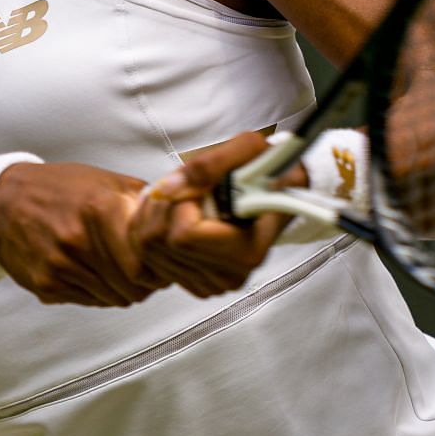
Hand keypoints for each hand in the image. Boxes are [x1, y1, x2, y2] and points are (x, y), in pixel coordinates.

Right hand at [0, 162, 170, 306]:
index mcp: (99, 210)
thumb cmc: (59, 189)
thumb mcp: (104, 181)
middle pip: (132, 286)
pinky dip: (100, 293)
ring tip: (122, 273)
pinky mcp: (46, 285)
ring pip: (113, 298)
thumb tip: (176, 217)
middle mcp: (78, 241)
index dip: (160, 269)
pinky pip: (89, 301)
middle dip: (147, 283)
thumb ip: (140, 201)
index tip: (163, 266)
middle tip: (149, 274)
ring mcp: (59, 266)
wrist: (3, 202)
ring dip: (124, 290)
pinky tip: (97, 274)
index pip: (145, 264)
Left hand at [129, 131, 293, 298]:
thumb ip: (208, 165)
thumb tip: (167, 188)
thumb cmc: (272, 173)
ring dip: (155, 216)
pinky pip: (152, 261)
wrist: (284, 193)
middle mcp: (229, 275)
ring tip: (183, 199)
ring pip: (149, 251)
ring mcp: (213, 283)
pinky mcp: (198, 284)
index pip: (184, 235)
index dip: (181, 203)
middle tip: (186, 187)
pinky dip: (155, 232)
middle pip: (160, 242)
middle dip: (163, 206)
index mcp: (247, 251)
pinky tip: (177, 217)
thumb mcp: (251, 151)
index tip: (198, 187)